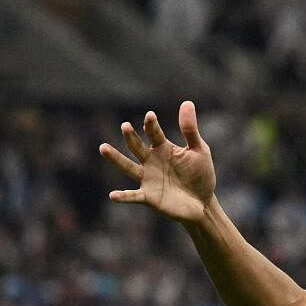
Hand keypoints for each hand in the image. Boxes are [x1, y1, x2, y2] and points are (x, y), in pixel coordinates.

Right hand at [99, 102, 215, 223]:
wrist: (203, 203)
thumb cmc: (200, 175)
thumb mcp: (199, 151)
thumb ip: (190, 130)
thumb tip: (187, 102)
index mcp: (163, 148)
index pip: (154, 133)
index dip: (152, 125)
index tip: (150, 116)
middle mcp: (151, 161)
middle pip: (137, 147)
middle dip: (131, 137)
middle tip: (126, 126)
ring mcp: (148, 179)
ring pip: (128, 167)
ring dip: (115, 158)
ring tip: (103, 148)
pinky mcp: (149, 196)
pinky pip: (133, 196)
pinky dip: (123, 196)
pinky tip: (113, 195)